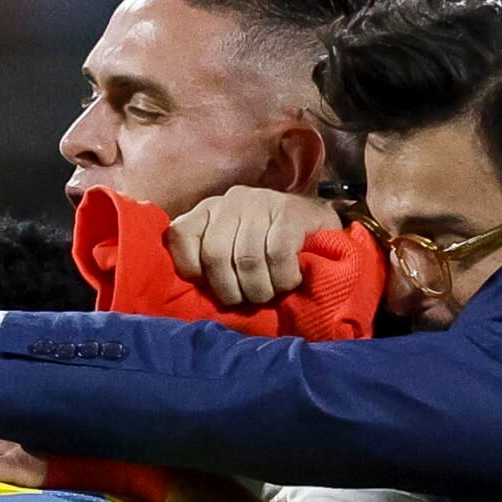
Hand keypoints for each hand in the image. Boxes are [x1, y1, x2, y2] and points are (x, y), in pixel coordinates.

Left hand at [167, 185, 339, 312]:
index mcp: (209, 211)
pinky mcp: (292, 211)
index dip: (192, 270)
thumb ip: (205, 262)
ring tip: (271, 293)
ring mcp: (262, 202)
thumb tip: (179, 289)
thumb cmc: (270, 254)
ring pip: (247, 258)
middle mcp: (231, 201)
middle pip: (215, 255)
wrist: (322, 230)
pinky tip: (291, 280)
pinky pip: (278, 253)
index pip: (180, 236)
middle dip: (231, 291)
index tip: (212, 288)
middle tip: (248, 300)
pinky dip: (283, 277)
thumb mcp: (231, 254)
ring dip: (260, 289)